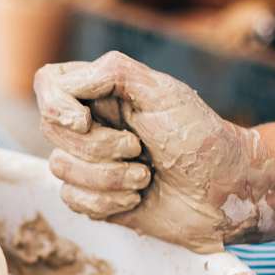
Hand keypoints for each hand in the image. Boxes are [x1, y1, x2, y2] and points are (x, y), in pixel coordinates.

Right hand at [34, 51, 274, 252]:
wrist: (226, 191)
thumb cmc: (201, 138)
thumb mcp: (163, 92)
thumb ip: (112, 73)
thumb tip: (67, 88)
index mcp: (104, 91)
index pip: (48, 83)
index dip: (55, 104)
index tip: (85, 121)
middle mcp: (92, 124)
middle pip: (51, 130)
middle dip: (98, 147)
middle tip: (138, 148)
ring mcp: (91, 162)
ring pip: (60, 169)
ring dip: (108, 178)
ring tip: (145, 177)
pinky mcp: (96, 198)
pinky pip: (71, 200)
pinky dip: (106, 202)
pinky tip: (136, 198)